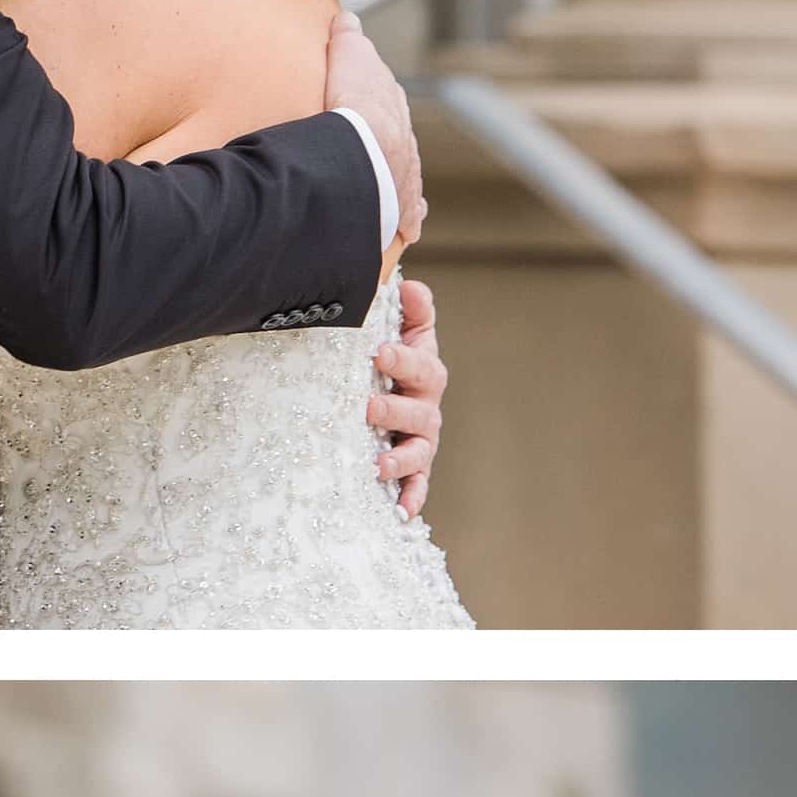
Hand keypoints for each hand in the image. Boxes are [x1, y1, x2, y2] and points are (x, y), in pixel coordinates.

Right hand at [322, 0, 423, 256]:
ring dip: (399, 176)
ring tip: (387, 182)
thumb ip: (349, 38)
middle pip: (400, 136)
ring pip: (407, 173)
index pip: (388, 101)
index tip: (369, 104)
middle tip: (377, 142)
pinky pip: (412, 214)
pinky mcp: (405, 209)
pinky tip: (412, 226)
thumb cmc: (352, 105)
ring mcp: (408, 175)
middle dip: (392, 137)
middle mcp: (405, 142)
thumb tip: (348, 19)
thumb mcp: (348, 57)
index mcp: (391, 108)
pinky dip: (411, 218)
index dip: (378, 101)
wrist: (365, 151)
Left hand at [370, 265, 444, 512]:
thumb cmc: (392, 356)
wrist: (390, 389)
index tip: (378, 353)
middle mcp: (427, 408)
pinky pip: (417, 486)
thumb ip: (410, 309)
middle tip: (369, 408)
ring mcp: (421, 441)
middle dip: (395, 411)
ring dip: (400, 460)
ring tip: (378, 464)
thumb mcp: (403, 329)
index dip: (402, 359)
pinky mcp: (413, 469)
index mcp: (424, 370)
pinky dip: (412, 499)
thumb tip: (410, 285)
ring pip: (418, 452)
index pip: (420, 364)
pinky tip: (400, 512)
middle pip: (418, 412)